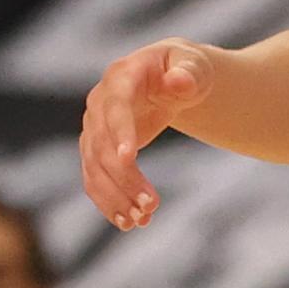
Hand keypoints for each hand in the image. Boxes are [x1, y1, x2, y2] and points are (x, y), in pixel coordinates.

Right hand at [79, 38, 212, 230]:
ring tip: (141, 220)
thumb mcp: (194, 65)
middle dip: (124, 177)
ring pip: (94, 167)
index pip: (116, 106)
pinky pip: (95, 179)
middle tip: (151, 205)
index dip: (120, 131)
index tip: (129, 159)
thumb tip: (179, 82)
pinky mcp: (97, 149)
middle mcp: (99, 102)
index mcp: (122, 75)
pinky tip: (129, 222)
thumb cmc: (185, 68)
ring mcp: (94, 127)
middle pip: (102, 143)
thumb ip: (188, 73)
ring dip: (114, 196)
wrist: (171, 78)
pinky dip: (109, 202)